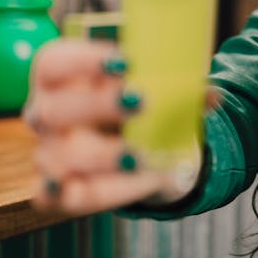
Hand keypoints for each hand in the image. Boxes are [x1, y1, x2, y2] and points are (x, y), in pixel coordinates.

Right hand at [23, 38, 197, 215]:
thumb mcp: (147, 92)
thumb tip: (212, 96)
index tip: (125, 61)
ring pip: (60, 157)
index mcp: (59, 80)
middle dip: (96, 105)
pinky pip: (52, 197)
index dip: (82, 60)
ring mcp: (47, 154)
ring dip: (100, 157)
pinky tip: (81, 190)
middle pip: (54, 109)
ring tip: (138, 158)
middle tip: (141, 102)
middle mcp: (45, 115)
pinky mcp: (54, 189)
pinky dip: (66, 195)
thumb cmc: (127, 109)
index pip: (53, 62)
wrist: (122, 149)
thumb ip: (175, 91)